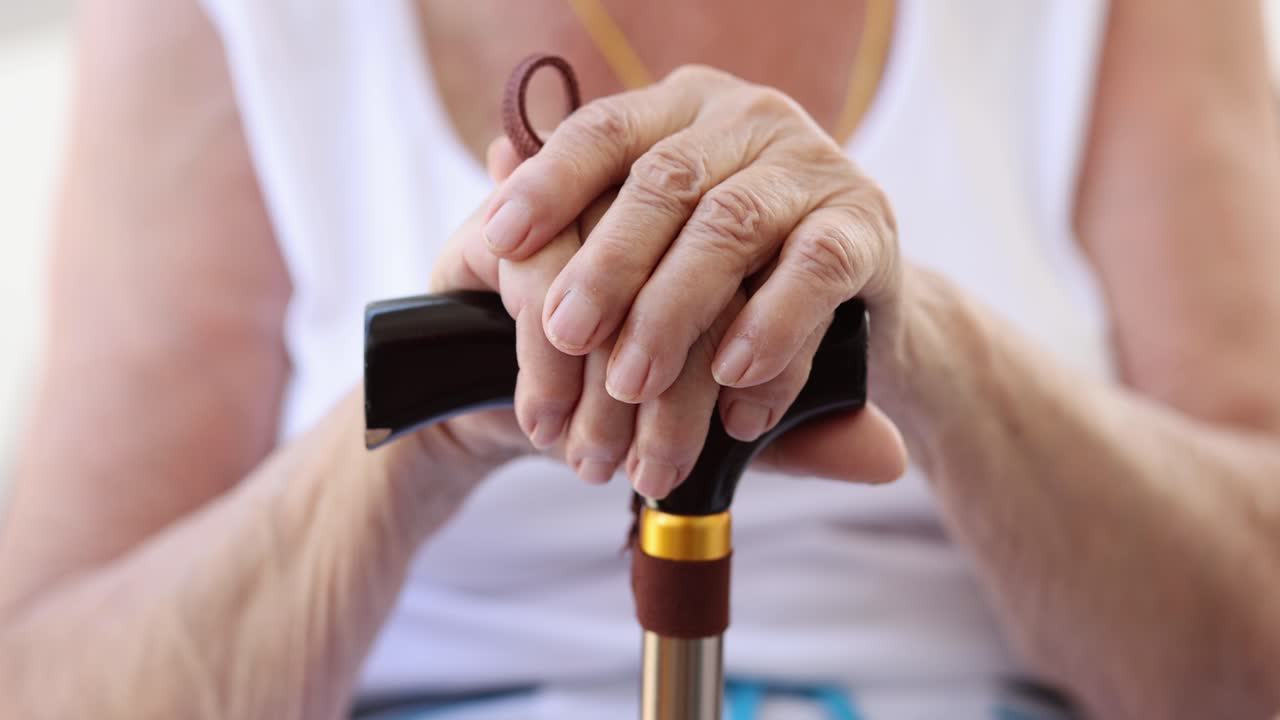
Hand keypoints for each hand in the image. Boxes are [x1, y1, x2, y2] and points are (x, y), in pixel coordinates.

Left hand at [446, 77, 907, 494]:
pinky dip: (770, 327)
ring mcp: (814, 164)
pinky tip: (733, 379)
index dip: (549, 183)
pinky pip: (814, 270)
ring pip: (730, 225)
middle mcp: (749, 118)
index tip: (500, 241)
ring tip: (634, 383)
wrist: (858, 323)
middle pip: (663, 181)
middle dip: (607, 267)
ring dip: (675, 311)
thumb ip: (592, 209)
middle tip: (564, 338)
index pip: (606, 130)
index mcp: (685, 110)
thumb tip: (494, 157)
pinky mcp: (869, 223)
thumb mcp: (658, 246)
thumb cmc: (734, 281)